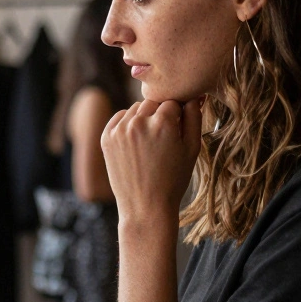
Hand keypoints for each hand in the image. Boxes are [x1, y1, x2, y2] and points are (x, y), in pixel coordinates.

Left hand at [100, 98, 202, 221]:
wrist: (145, 206)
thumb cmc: (173, 179)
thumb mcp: (192, 149)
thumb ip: (194, 117)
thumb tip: (193, 94)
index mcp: (163, 123)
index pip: (173, 101)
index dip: (178, 114)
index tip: (178, 129)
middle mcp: (138, 122)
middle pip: (154, 102)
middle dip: (160, 114)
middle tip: (164, 137)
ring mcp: (119, 129)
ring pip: (136, 108)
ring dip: (144, 117)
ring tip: (150, 143)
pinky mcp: (106, 137)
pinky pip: (120, 117)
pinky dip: (128, 124)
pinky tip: (136, 142)